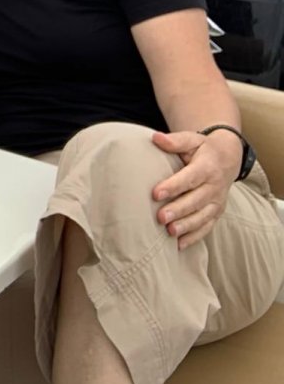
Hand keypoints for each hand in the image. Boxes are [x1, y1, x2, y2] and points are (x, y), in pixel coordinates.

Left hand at [150, 129, 242, 249]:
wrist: (228, 159)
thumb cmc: (202, 149)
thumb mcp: (191, 140)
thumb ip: (174, 141)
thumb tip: (155, 138)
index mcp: (207, 168)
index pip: (189, 178)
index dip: (173, 186)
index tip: (155, 193)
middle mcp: (214, 187)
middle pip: (196, 201)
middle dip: (178, 210)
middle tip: (160, 218)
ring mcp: (217, 202)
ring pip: (203, 217)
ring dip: (186, 226)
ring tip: (170, 232)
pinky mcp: (217, 212)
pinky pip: (207, 227)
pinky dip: (195, 237)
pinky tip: (179, 245)